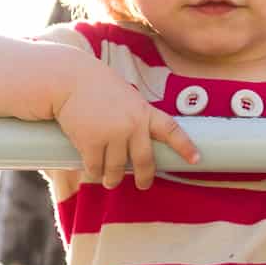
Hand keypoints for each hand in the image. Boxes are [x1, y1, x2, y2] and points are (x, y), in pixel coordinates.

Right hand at [53, 59, 198, 188]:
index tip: (196, 159)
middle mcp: (132, 124)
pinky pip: (95, 168)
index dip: (185, 146)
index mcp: (144, 111)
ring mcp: (112, 134)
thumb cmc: (96, 87)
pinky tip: (94, 173)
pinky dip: (94, 172)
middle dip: (145, 177)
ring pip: (116, 169)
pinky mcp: (91, 142)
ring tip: (110, 181)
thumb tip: (136, 145)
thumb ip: (134, 117)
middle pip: (144, 161)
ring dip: (112, 179)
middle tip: (143, 184)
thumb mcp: (125, 97)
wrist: (69, 79)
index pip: (172, 130)